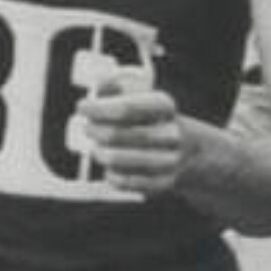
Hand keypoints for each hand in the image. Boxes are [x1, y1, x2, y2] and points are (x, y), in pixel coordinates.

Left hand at [77, 78, 190, 196]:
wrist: (188, 150)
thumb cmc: (153, 121)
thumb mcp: (142, 97)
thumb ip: (117, 88)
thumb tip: (99, 86)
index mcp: (165, 107)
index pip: (126, 108)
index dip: (99, 108)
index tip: (82, 107)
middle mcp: (171, 133)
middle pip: (117, 134)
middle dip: (95, 131)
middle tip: (87, 128)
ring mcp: (168, 161)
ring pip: (118, 160)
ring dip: (100, 153)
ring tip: (96, 149)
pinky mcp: (162, 183)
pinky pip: (125, 182)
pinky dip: (111, 175)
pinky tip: (110, 168)